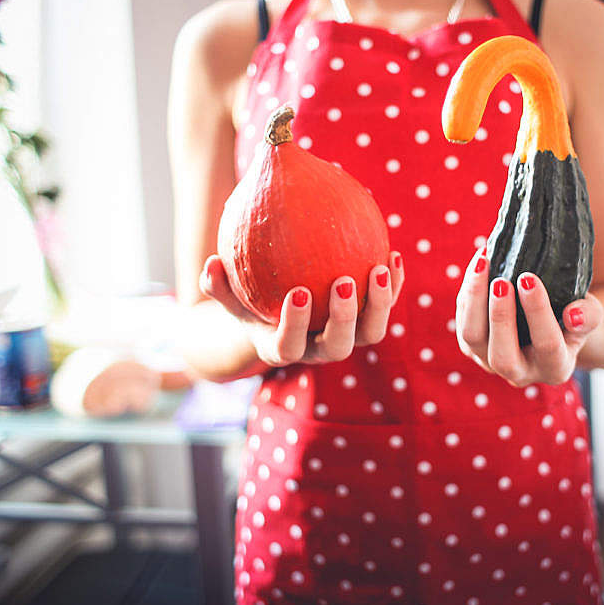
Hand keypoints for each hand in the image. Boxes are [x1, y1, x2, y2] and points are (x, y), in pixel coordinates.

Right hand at [200, 252, 404, 366]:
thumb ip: (218, 285)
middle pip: (339, 346)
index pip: (290, 346)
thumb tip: (210, 263)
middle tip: (344, 281)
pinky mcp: (367, 323)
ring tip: (379, 267)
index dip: (295, 325)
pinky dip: (393, 285)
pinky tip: (393, 255)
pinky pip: (384, 306)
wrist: (280, 320)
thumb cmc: (251, 304)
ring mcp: (347, 339)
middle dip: (345, 317)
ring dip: (381, 303)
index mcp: (284, 348)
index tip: (299, 293)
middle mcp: (319, 350)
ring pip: (371, 332)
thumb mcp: (230, 298)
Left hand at [455, 248, 603, 386]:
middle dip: (500, 316)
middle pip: (502, 356)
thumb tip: (573, 313)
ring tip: (483, 264)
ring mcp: (491, 362)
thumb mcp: (591, 314)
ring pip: (472, 338)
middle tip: (501, 281)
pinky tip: (480, 262)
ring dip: (475, 300)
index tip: (530, 280)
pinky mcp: (472, 346)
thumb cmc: (574, 315)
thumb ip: (589, 316)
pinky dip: (468, 291)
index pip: (547, 345)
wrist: (553, 323)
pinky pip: (462, 320)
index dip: (538, 313)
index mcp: (555, 368)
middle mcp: (521, 372)